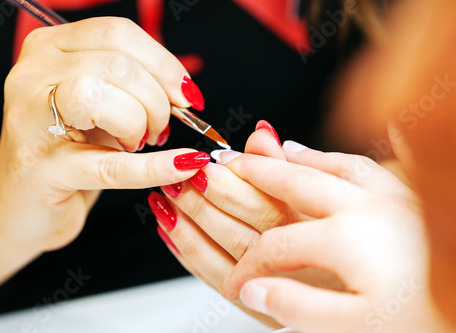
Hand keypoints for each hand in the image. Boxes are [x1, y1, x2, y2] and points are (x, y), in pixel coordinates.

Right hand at [0, 17, 206, 293]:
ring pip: (101, 97)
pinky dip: (152, 167)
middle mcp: (33, 74)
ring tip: (139, 144)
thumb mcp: (99, 106)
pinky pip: (108, 164)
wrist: (24, 204)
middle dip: (157, 100)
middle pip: (117, 64)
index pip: (118, 34)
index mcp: (50, 49)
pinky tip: (181, 166)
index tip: (186, 95)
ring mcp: (30, 120)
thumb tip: (182, 91)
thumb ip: (133, 86)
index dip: (163, 64)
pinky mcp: (42, 169)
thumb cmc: (67, 151)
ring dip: (140, 124)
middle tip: (160, 129)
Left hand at [147, 123, 343, 327]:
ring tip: (165, 200)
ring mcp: (274, 289)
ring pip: (223, 256)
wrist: (356, 288)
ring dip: (188, 226)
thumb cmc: (346, 236)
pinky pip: (217, 280)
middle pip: (239, 229)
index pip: (268, 202)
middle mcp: (294, 265)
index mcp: (315, 234)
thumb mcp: (331, 196)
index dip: (235, 178)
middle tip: (179, 176)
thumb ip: (291, 166)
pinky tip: (170, 233)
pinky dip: (189, 255)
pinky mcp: (259, 308)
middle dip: (203, 200)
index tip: (212, 159)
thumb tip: (259, 133)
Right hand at [220, 145, 450, 332]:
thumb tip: (256, 291)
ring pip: (340, 165)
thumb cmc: (427, 322)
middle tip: (234, 163)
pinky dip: (358, 156)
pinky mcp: (419, 203)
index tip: (241, 283)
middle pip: (298, 181)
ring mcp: (397, 200)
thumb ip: (297, 307)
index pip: (277, 247)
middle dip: (259, 173)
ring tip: (283, 150)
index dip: (250, 267)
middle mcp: (369, 208)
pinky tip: (358, 147)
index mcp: (346, 239)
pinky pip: (384, 165)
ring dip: (305, 157)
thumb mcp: (355, 328)